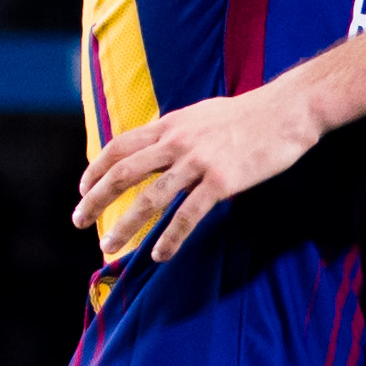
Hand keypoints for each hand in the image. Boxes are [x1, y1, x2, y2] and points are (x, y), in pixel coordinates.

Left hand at [72, 80, 326, 261]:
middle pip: (123, 172)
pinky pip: (189, 214)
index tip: (83, 189)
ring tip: (109, 245)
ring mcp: (199, 162)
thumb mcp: (202, 114)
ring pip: (150, 197)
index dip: (95, 169)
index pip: (119, 147)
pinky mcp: (222, 181)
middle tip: (78, 220)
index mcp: (170, 125)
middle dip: (95, 198)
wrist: (287, 111)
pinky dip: (171, 237)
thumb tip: (161, 143)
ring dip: (125, 223)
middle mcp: (177, 142)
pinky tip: (159, 254)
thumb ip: (178, 131)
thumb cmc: (250, 114)